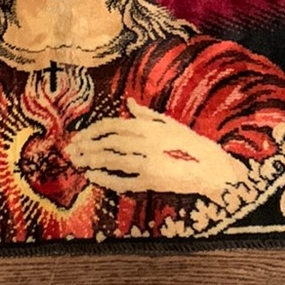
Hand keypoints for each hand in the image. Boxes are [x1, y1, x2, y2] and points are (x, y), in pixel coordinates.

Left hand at [67, 99, 244, 198]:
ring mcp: (148, 162)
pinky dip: (106, 179)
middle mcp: (145, 142)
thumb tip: (129, 102)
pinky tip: (93, 177)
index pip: (112, 126)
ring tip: (77, 162)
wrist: (214, 168)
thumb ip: (146, 114)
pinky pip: (123, 180)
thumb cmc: (191, 144)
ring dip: (91, 161)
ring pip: (111, 160)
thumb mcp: (170, 123)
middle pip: (107, 142)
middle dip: (86, 146)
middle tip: (70, 151)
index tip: (79, 136)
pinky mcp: (152, 181)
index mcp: (148, 126)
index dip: (92, 131)